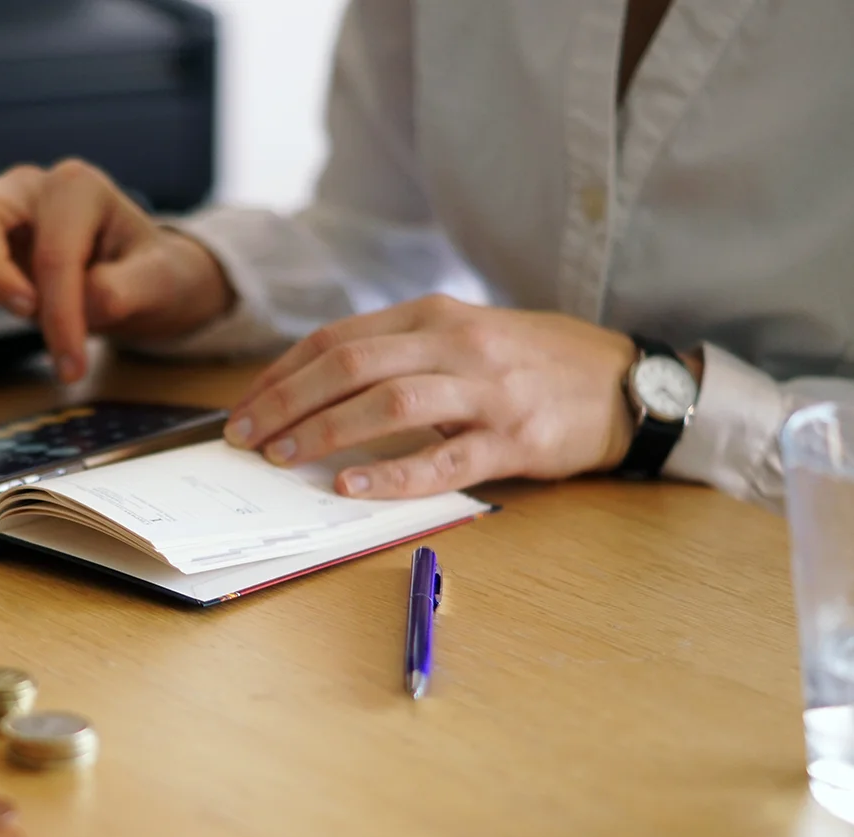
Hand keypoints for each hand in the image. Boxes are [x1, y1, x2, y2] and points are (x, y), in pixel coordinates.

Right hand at [0, 159, 234, 382]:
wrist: (136, 274)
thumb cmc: (147, 272)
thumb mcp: (163, 281)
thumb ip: (132, 289)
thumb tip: (92, 298)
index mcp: (78, 187)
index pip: (53, 252)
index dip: (58, 315)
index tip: (70, 364)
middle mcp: (28, 184)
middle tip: (24, 316)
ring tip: (1, 300)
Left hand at [223, 295, 641, 497]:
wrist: (627, 381)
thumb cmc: (531, 362)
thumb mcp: (462, 335)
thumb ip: (399, 352)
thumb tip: (317, 388)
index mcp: (433, 315)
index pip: (337, 339)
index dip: (282, 374)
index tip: (245, 406)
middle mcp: (456, 343)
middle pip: (350, 365)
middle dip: (286, 402)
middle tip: (244, 436)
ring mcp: (486, 390)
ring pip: (389, 403)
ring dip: (325, 431)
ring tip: (283, 457)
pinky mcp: (514, 438)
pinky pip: (444, 458)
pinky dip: (392, 473)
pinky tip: (351, 486)